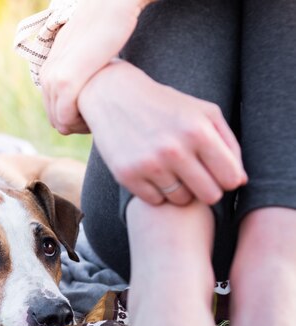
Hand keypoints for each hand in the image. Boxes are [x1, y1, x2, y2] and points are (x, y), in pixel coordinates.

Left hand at [39, 0, 148, 134]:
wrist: (112, 6)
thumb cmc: (108, 29)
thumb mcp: (87, 53)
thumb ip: (82, 70)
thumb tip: (90, 86)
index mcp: (51, 70)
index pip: (54, 110)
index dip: (74, 119)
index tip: (95, 116)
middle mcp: (47, 76)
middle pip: (55, 119)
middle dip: (75, 126)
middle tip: (99, 120)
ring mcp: (54, 79)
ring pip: (60, 122)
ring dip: (79, 126)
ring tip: (100, 118)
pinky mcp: (66, 81)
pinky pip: (66, 118)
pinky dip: (80, 124)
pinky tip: (99, 116)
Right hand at [78, 60, 246, 205]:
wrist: (114, 96)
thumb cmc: (165, 105)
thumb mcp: (203, 111)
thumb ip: (228, 143)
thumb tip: (240, 181)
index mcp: (198, 131)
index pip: (231, 179)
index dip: (227, 179)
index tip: (217, 172)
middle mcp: (174, 150)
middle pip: (209, 195)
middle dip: (206, 188)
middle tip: (196, 175)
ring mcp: (148, 164)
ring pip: (181, 200)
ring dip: (180, 190)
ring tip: (173, 172)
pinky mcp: (126, 175)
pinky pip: (155, 200)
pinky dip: (156, 191)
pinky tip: (152, 174)